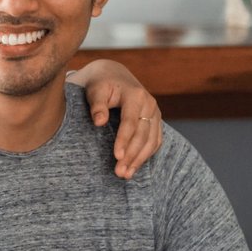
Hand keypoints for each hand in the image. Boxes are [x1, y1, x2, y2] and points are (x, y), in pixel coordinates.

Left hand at [69, 60, 162, 178]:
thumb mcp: (95, 90)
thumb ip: (97, 105)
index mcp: (135, 95)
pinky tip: (135, 167)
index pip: (130, 122)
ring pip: (152, 141)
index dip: (124, 140)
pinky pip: (155, 141)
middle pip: (143, 134)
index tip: (117, 156)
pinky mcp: (156, 121)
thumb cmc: (101, 84)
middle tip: (120, 172)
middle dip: (132, 155)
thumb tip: (98, 122)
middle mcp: (150, 104)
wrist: (114, 76)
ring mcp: (155, 113)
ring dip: (140, 159)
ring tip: (126, 175)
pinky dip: (146, 155)